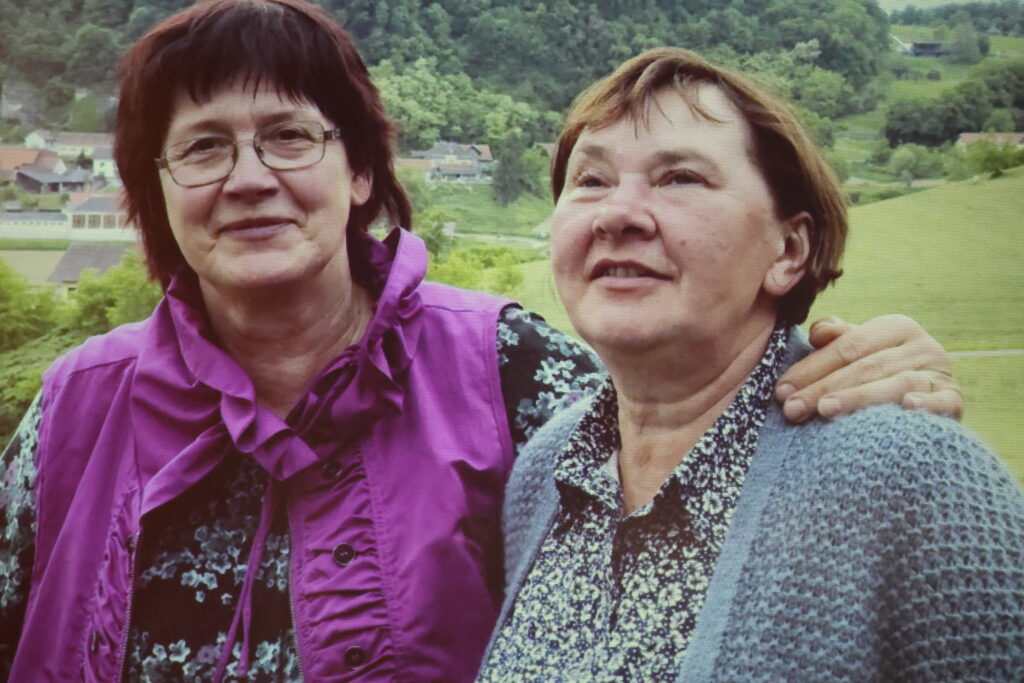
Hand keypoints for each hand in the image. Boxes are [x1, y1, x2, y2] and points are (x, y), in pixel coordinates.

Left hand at [775, 314, 962, 422]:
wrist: (928, 399)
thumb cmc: (879, 373)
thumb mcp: (859, 351)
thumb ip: (837, 339)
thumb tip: (819, 333)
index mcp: (895, 327)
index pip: (847, 347)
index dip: (811, 368)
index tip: (782, 390)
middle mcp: (921, 345)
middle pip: (865, 367)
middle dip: (823, 389)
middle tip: (793, 409)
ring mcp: (940, 372)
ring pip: (895, 384)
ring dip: (859, 398)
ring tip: (826, 411)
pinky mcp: (955, 399)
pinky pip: (943, 401)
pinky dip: (926, 405)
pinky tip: (907, 408)